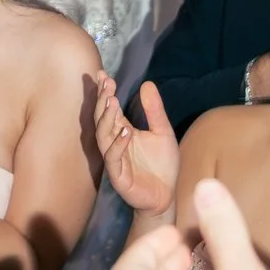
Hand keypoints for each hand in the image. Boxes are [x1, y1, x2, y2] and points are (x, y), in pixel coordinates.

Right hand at [90, 75, 178, 217]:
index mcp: (122, 131)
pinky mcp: (119, 176)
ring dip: (106, 119)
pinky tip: (126, 132)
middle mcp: (115, 143)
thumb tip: (147, 84)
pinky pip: (113, 159)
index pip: (109, 109)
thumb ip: (154, 110)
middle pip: (102, 119)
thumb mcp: (163, 132)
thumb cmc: (163, 165)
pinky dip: (118, 145)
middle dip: (103, 101)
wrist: (167, 196)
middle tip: (107, 84)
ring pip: (103, 137)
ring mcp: (115, 160)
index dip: (105, 92)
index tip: (103, 74)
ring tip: (112, 102)